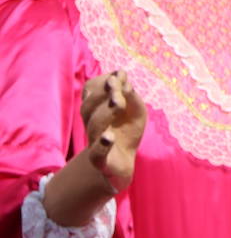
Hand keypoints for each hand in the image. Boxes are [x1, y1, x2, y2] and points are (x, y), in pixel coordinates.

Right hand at [79, 70, 146, 192]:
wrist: (123, 163)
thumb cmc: (127, 131)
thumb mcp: (136, 110)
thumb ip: (131, 96)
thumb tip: (125, 81)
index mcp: (97, 110)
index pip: (90, 93)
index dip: (101, 83)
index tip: (119, 74)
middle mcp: (92, 124)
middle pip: (88, 109)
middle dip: (101, 95)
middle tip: (117, 86)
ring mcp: (95, 142)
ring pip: (93, 127)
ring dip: (105, 113)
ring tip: (119, 103)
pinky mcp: (101, 161)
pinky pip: (96, 154)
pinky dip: (101, 145)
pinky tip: (109, 137)